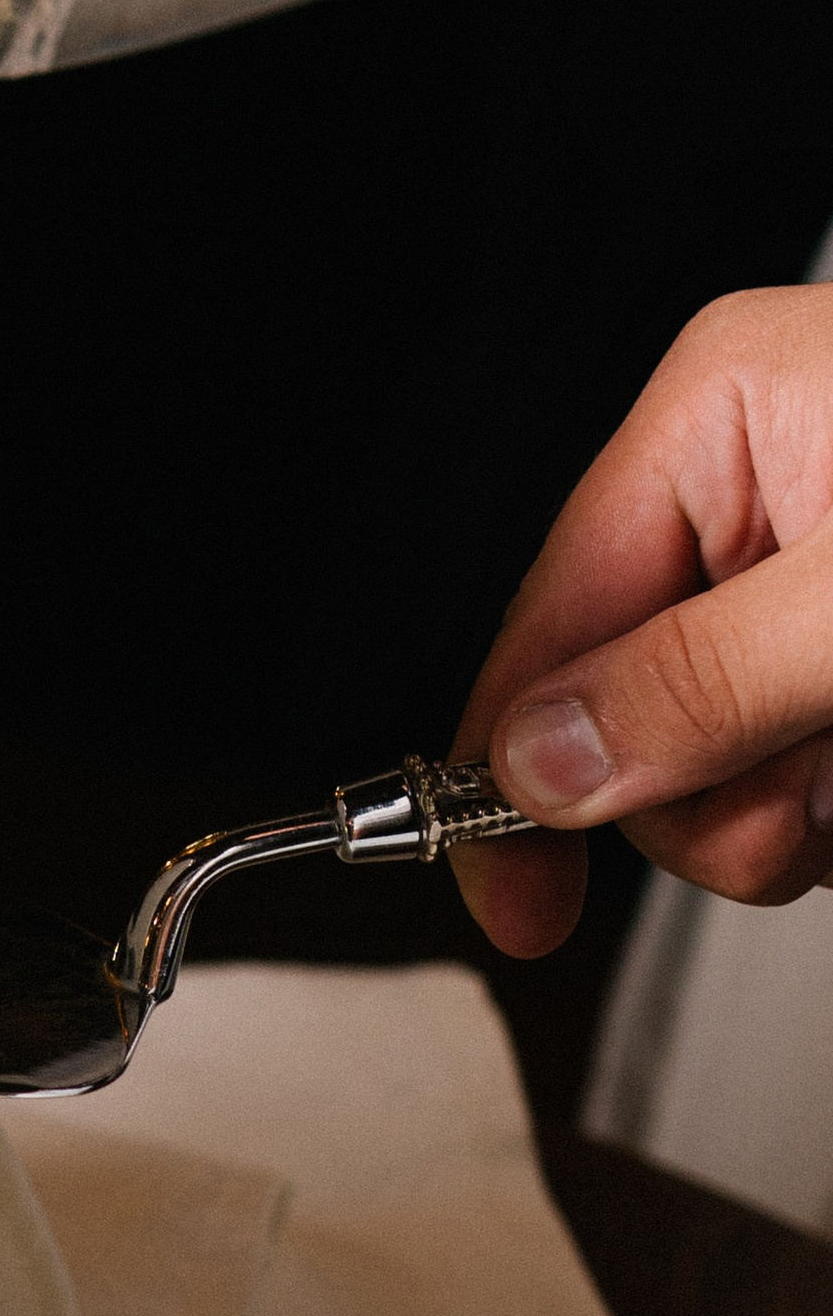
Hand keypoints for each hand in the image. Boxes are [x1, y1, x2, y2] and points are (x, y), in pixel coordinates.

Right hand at [451, 286, 832, 955]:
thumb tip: (539, 766)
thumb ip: (698, 685)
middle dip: (714, 794)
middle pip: (632, 707)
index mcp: (720, 416)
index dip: (515, 771)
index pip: (554, 615)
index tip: (513, 900)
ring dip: (796, 806)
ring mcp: (817, 561)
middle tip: (808, 798)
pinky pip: (799, 761)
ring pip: (723, 754)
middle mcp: (758, 481)